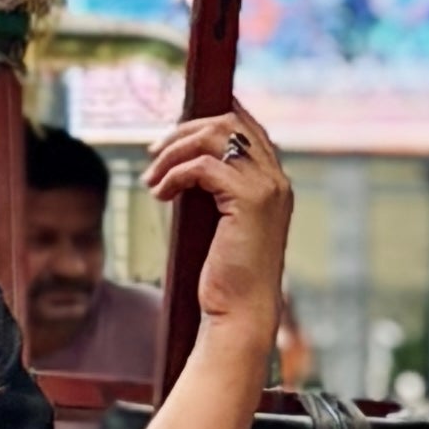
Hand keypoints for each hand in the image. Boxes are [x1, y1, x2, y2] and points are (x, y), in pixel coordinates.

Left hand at [146, 105, 293, 343]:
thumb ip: (216, 190)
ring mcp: (267, 187)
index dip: (211, 116)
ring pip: (214, 137)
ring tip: (151, 177)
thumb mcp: (223, 222)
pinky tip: (160, 194)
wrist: (242, 312)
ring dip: (174, 150)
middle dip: (184, 130)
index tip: (175, 127)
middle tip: (153, 152)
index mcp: (274, 183)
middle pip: (229, 122)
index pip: (247, 127)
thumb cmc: (228, 275)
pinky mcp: (249, 200)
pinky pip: (203, 166)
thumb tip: (186, 164)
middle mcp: (276, 179)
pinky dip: (175, 174)